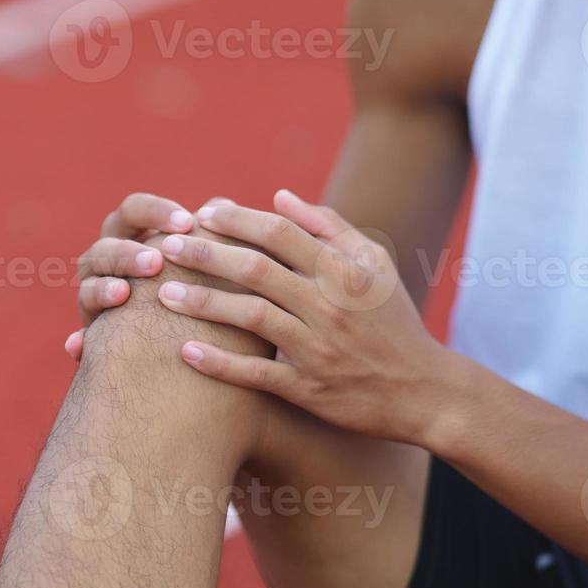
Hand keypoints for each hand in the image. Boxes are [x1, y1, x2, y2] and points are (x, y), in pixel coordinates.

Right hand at [65, 193, 234, 360]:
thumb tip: (225, 202)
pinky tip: (79, 346)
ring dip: (101, 289)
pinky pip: (78, 338)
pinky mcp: (93, 335)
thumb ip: (208, 235)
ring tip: (123, 294)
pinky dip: (78, 341)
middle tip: (155, 263)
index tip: (187, 224)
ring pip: (87, 288)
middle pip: (103, 247)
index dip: (155, 213)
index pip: (134, 211)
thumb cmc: (196, 286)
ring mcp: (95, 298)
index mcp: (132, 235)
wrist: (176, 348)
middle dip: (127, 253)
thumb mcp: (203, 260)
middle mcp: (107, 263)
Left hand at [152, 189, 454, 444]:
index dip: (237, 220)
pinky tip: (185, 352)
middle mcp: (330, 307)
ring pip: (251, 319)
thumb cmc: (393, 320)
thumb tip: (279, 197)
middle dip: (206, 255)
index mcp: (345, 271)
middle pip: (257, 271)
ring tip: (164, 295)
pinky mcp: (309, 390)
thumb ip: (328, 227)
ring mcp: (319, 349)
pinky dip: (220, 364)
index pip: (280, 234)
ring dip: (204, 304)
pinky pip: (257, 374)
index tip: (202, 214)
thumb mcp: (374, 265)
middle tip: (166, 247)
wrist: (423, 391)